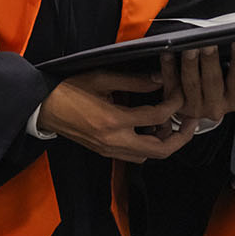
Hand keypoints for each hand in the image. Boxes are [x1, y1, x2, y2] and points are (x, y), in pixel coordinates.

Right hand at [37, 68, 192, 162]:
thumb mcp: (101, 79)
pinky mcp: (105, 152)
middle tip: (191, 121)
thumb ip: (133, 82)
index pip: (157, 116)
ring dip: (164, 142)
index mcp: (114, 120)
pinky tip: (147, 129)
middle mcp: (115, 141)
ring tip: (168, 123)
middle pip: (160, 149)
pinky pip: (135, 155)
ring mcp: (109, 150)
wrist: (43, 107)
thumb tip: (160, 80)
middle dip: (181, 137)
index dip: (174, 105)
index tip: (181, 94)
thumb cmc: (68, 89)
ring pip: (149, 156)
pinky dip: (148, 145)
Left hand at [171, 40, 234, 127]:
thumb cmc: (224, 86)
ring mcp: (194, 107)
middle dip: (210, 60)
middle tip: (209, 43)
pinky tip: (169, 53)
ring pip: (191, 82)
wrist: (202, 107)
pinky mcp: (175, 103)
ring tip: (190, 47)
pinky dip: (168, 66)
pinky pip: (171, 82)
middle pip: (212, 81)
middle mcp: (215, 107)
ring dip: (190, 63)